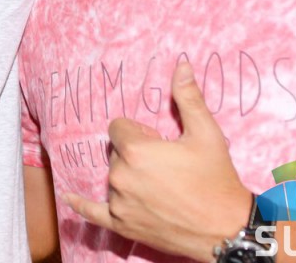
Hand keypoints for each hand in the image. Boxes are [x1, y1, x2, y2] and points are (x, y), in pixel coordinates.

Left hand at [64, 62, 251, 261]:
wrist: (227, 230)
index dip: (140, 132)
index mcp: (135, 151)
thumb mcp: (206, 134)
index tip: (160, 143)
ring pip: (113, 178)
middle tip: (166, 167)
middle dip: (135, 154)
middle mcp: (120, 177)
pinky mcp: (122, 225)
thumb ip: (188, 98)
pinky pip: (93, 213)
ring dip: (129, 178)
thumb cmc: (216, 179)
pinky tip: (68, 197)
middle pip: (115, 153)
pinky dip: (81, 205)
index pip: (118, 128)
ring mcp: (119, 203)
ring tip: (161, 187)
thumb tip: (181, 65)